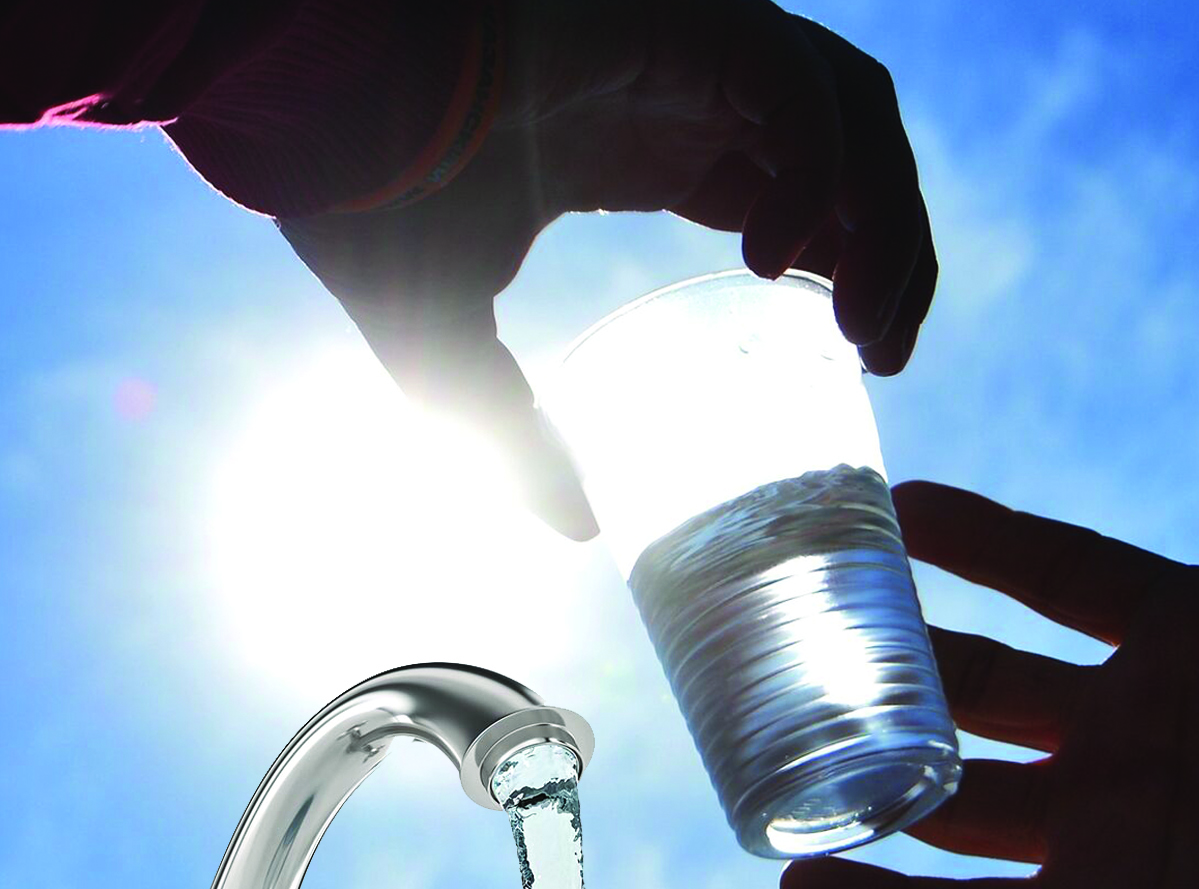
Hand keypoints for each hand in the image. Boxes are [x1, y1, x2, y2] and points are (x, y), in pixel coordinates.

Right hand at [277, 0, 933, 538]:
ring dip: (884, 217)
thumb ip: (507, 431)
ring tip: (864, 325)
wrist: (304, 92)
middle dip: (894, 248)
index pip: (798, 189)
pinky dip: (817, 172)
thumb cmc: (360, 190)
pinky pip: (797, 87)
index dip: (851, 261)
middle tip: (888, 352)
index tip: (868, 353)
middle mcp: (686, 87)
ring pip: (852, 112)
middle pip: (852, 150)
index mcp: (651, 140)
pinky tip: (778, 259)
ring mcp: (690, 43)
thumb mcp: (443, 339)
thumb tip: (575, 528)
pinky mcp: (682, 16)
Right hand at [783, 257, 1198, 888]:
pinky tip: (806, 880)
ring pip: (956, 790)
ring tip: (760, 726)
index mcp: (1196, 636)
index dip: (972, 534)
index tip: (890, 492)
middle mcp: (1138, 728)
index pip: (1053, 568)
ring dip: (867, 759)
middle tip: (787, 597)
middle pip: (981, 673)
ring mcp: (1117, 831)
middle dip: (892, 639)